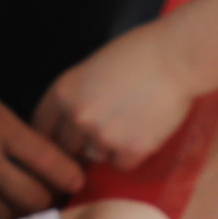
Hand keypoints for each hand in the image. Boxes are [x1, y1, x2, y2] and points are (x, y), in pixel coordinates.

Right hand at [0, 81, 81, 218]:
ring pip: (10, 214)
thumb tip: (55, 165)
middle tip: (57, 197)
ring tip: (33, 209)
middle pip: (33, 196)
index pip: (46, 159)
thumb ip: (21, 138)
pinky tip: (7, 214)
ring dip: (26, 214)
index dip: (68, 175)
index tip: (78, 181)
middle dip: (51, 200)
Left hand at [32, 26, 195, 172]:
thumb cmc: (140, 54)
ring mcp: (103, 137)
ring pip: (96, 157)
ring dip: (108, 148)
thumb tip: (70, 123)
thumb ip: (76, 97)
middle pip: (65, 149)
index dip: (49, 137)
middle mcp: (78, 117)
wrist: (177, 58)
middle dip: (80, 145)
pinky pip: (122, 165)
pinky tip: (145, 129)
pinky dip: (132, 154)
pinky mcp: (130, 151)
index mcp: (63, 93)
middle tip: (102, 131)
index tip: (58, 143)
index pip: (41, 128)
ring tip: (130, 121)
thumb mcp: (92, 68)